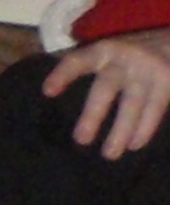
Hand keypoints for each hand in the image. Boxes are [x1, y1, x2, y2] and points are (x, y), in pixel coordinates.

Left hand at [44, 25, 169, 156]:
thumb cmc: (135, 51)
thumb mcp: (112, 52)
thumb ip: (89, 66)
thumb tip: (51, 91)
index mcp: (105, 50)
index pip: (79, 60)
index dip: (63, 74)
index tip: (47, 91)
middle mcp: (125, 57)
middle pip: (106, 87)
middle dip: (93, 114)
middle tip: (81, 140)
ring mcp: (148, 69)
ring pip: (132, 104)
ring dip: (121, 130)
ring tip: (110, 154)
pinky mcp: (168, 81)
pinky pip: (155, 108)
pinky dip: (146, 127)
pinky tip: (135, 144)